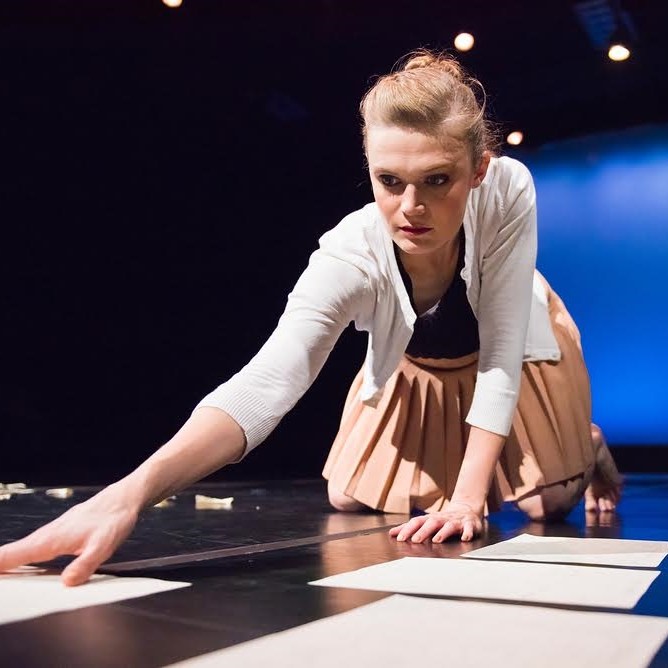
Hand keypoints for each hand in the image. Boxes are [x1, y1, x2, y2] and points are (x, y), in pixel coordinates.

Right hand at [0, 484, 138, 585]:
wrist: (122, 500)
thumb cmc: (113, 519)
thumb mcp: (103, 546)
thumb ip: (84, 565)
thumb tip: (67, 582)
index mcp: (51, 540)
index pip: (12, 555)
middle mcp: (47, 535)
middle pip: (11, 554)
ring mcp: (52, 533)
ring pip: (22, 550)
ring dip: (6, 562)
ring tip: (1, 577)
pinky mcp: (59, 534)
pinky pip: (33, 548)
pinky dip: (20, 557)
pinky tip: (22, 566)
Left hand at [388, 501, 482, 543]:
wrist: (466, 510)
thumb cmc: (442, 519)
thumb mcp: (426, 522)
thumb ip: (409, 528)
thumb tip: (392, 533)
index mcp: (430, 519)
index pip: (417, 522)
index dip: (408, 529)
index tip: (400, 538)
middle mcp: (442, 519)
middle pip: (431, 523)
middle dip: (423, 531)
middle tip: (415, 540)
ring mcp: (456, 521)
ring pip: (449, 526)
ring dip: (443, 532)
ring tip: (436, 540)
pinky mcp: (469, 525)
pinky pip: (469, 529)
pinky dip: (467, 533)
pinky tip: (465, 538)